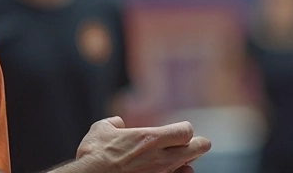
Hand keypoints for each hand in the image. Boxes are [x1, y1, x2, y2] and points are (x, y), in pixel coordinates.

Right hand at [74, 116, 210, 172]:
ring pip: (189, 169)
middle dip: (198, 145)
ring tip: (183, 161)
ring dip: (187, 163)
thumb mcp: (101, 129)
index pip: (186, 131)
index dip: (184, 129)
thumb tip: (119, 124)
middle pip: (196, 149)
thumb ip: (114, 123)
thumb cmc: (94, 155)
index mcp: (150, 138)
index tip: (179, 131)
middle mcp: (160, 158)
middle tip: (197, 144)